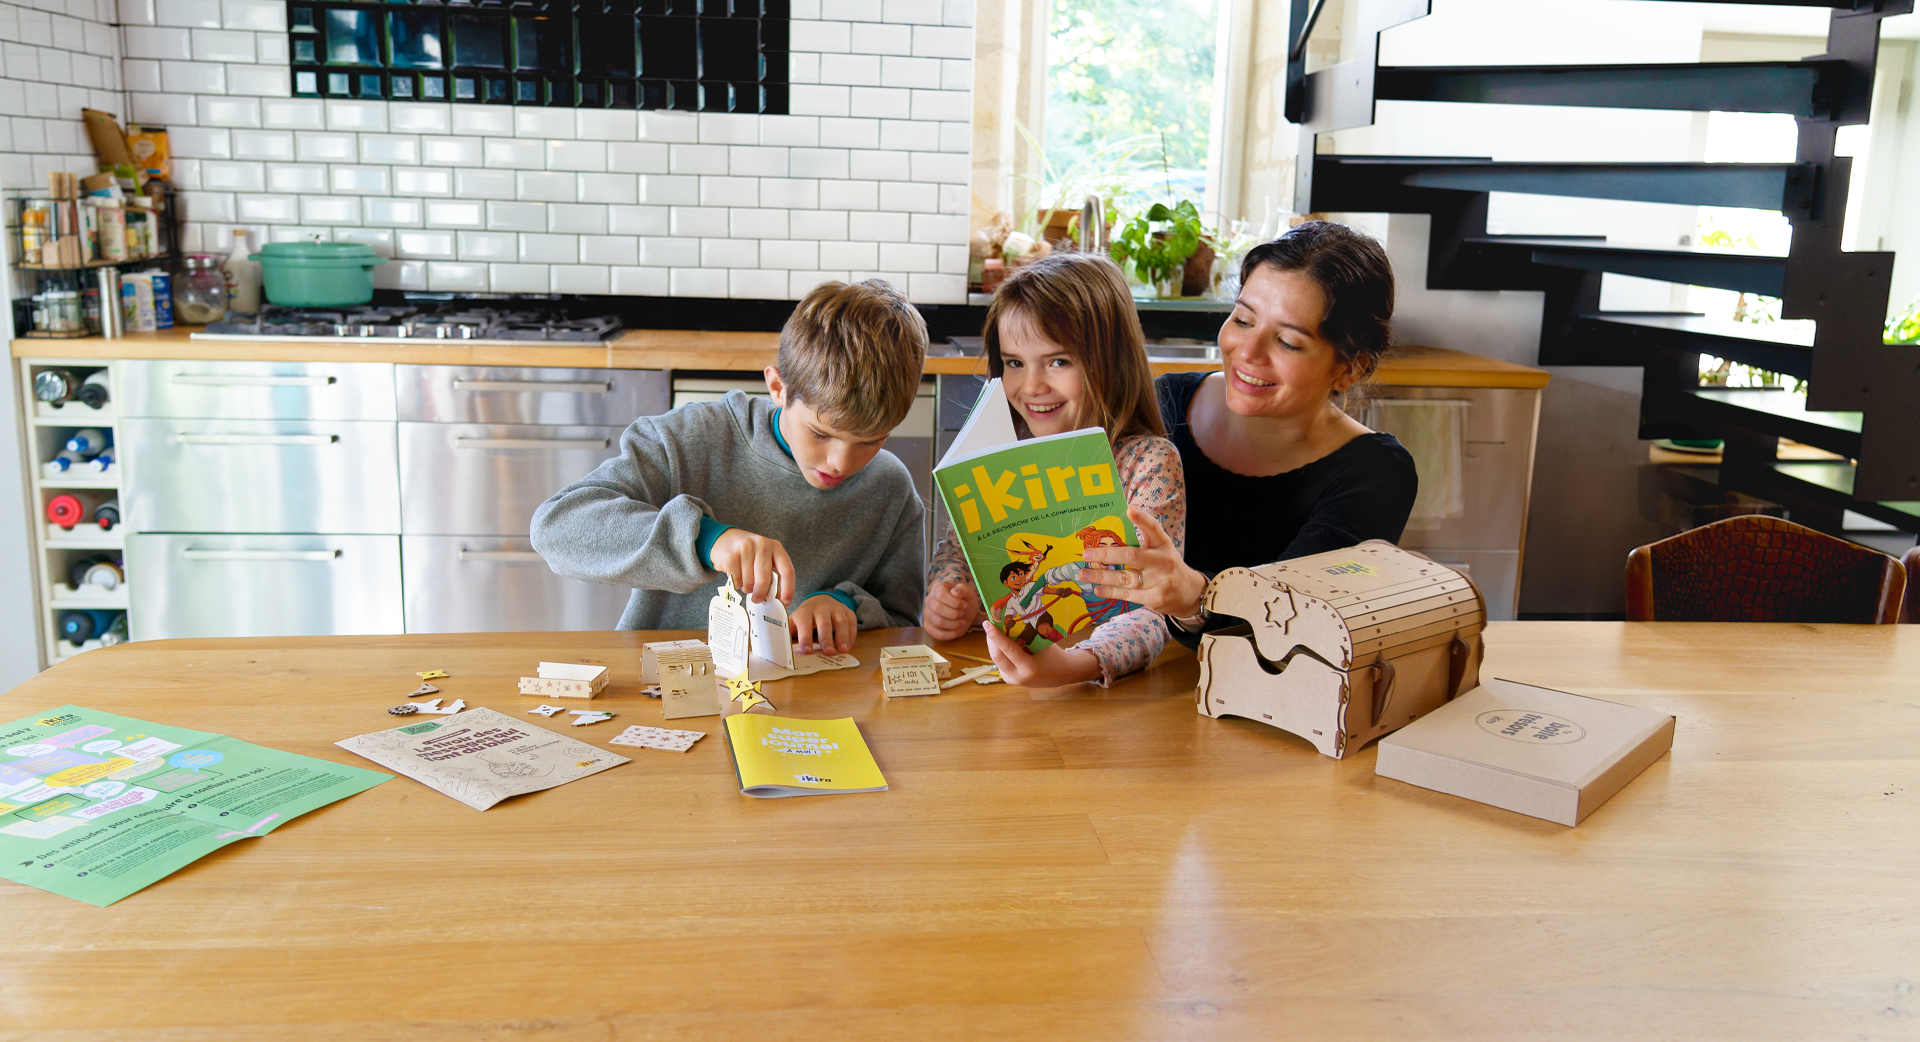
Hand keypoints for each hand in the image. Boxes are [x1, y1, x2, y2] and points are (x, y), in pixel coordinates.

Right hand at [709, 528, 795, 605]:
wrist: (724, 539)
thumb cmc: (748, 553)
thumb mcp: (764, 557)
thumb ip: (772, 573)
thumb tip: (777, 597)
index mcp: (776, 547)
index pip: (787, 570)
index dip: (788, 589)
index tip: (785, 602)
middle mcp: (762, 545)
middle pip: (765, 579)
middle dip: (761, 594)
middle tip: (757, 599)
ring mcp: (746, 549)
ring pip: (749, 582)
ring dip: (747, 588)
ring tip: (745, 583)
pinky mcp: (731, 556)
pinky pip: (737, 580)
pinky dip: (737, 584)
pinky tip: (736, 577)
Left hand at [789, 593, 856, 654]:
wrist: (820, 600)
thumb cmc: (805, 617)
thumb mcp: (794, 622)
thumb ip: (789, 633)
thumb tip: (781, 649)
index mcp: (805, 612)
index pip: (804, 625)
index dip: (805, 638)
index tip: (807, 651)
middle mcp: (821, 608)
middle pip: (824, 623)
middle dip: (826, 638)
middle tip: (829, 653)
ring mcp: (835, 608)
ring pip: (841, 621)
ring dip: (843, 636)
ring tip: (844, 650)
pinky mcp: (847, 611)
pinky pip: (852, 621)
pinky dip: (852, 634)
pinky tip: (849, 645)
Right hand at [921, 579, 981, 640]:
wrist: (964, 612)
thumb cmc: (964, 600)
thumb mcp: (968, 593)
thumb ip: (963, 589)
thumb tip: (954, 592)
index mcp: (938, 588)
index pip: (941, 595)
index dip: (955, 602)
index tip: (965, 605)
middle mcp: (929, 600)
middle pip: (937, 608)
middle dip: (954, 614)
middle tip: (962, 614)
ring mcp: (927, 614)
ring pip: (938, 622)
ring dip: (953, 624)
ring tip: (961, 622)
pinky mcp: (928, 626)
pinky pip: (936, 633)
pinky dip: (949, 635)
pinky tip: (957, 631)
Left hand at [984, 624, 1102, 686]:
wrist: (1060, 675)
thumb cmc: (1054, 655)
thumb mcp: (1043, 644)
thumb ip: (1027, 636)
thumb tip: (1008, 621)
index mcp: (1029, 667)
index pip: (1008, 649)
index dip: (996, 636)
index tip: (987, 623)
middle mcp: (1018, 676)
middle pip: (997, 656)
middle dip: (990, 639)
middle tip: (989, 623)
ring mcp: (1012, 680)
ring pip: (996, 659)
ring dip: (993, 644)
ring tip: (993, 630)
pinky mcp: (1009, 680)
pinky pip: (1000, 663)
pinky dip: (999, 651)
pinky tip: (1000, 641)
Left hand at [1077, 504, 1208, 618]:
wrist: (1189, 593)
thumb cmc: (1166, 566)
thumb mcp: (1161, 549)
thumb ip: (1141, 541)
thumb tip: (1109, 534)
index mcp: (1163, 544)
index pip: (1153, 528)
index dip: (1142, 519)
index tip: (1130, 509)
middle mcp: (1162, 561)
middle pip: (1132, 556)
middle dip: (1107, 555)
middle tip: (1087, 554)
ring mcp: (1160, 581)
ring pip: (1125, 578)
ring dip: (1102, 576)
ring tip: (1083, 574)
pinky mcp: (1156, 598)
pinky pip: (1128, 595)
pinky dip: (1111, 592)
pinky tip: (1097, 589)